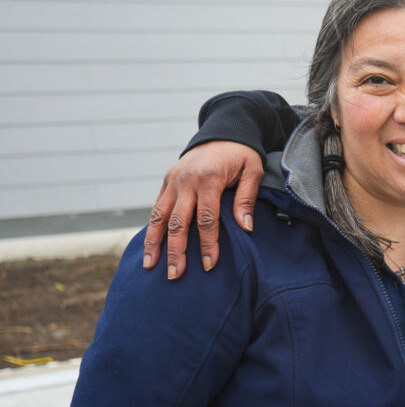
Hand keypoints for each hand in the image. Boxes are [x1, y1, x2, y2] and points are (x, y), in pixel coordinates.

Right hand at [142, 141, 263, 278]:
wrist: (223, 131)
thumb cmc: (242, 154)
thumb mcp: (253, 170)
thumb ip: (247, 198)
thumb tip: (245, 227)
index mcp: (208, 178)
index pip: (206, 219)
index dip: (208, 243)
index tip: (209, 264)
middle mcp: (186, 180)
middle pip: (178, 222)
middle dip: (176, 250)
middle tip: (175, 275)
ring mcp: (173, 180)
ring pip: (159, 216)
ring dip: (154, 242)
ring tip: (150, 266)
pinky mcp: (167, 181)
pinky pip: (156, 207)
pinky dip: (151, 227)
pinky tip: (150, 245)